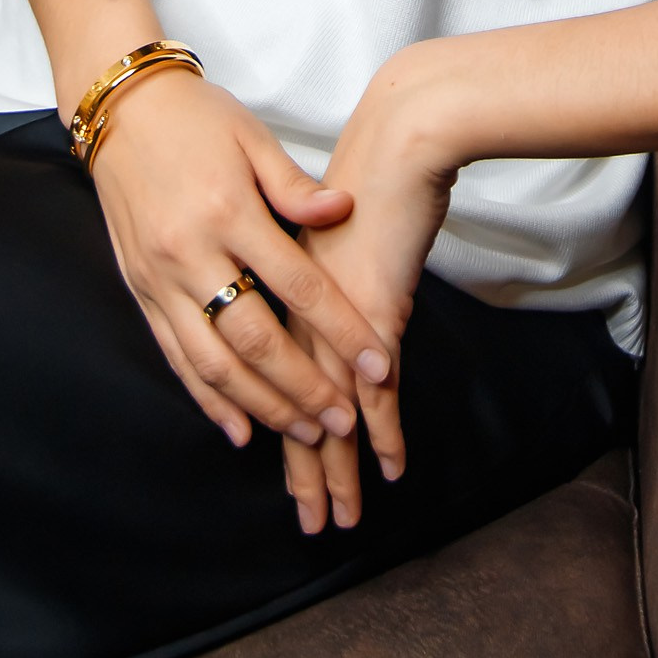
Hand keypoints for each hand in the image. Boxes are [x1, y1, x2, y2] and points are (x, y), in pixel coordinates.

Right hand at [89, 66, 395, 451]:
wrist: (120, 109)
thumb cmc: (196, 117)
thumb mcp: (252, 137)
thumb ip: (295, 186)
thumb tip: (343, 210)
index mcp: (229, 211)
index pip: (298, 285)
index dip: (342, 330)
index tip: (378, 364)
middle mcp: (191, 253)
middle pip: (256, 339)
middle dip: (305, 388)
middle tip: (345, 421)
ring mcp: (161, 278)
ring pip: (214, 362)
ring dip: (262, 405)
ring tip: (304, 432)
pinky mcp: (140, 291)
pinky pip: (175, 357)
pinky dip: (207, 398)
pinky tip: (238, 427)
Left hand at [281, 50, 458, 534]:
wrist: (399, 136)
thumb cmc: (365, 168)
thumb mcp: (314, 215)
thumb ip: (304, 260)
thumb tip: (300, 299)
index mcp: (273, 286)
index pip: (258, 370)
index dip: (265, 422)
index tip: (272, 464)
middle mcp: (296, 310)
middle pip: (289, 406)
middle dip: (303, 470)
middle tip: (312, 521)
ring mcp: (333, 316)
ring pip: (326, 410)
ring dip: (337, 469)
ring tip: (342, 517)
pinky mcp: (374, 312)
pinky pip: (374, 390)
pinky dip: (383, 431)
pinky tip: (390, 466)